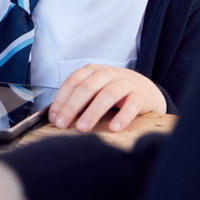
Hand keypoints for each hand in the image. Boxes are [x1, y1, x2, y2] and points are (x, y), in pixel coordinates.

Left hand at [48, 64, 165, 132]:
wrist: (146, 89)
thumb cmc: (113, 90)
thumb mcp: (95, 88)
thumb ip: (79, 98)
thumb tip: (57, 116)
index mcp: (92, 71)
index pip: (72, 82)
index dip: (61, 99)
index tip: (53, 117)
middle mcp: (107, 73)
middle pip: (87, 88)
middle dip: (72, 107)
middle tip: (62, 124)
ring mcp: (124, 83)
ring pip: (107, 95)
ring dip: (93, 112)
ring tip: (83, 128)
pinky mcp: (140, 96)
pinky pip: (131, 105)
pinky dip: (122, 117)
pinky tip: (113, 128)